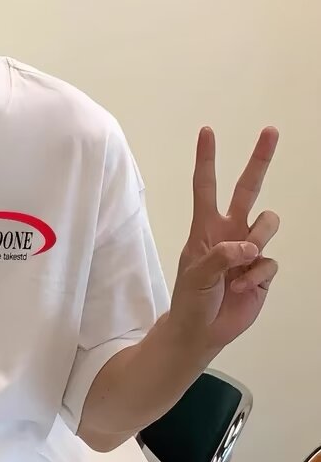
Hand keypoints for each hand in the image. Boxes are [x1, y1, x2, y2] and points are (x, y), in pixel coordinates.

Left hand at [169, 127, 279, 357]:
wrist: (202, 330)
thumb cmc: (191, 298)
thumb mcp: (196, 276)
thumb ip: (220, 257)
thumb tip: (248, 247)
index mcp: (206, 227)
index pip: (206, 186)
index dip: (207, 159)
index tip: (208, 132)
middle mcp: (230, 231)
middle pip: (248, 189)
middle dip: (259, 160)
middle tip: (270, 130)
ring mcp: (249, 249)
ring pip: (268, 224)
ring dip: (258, 241)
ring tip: (239, 269)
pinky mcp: (263, 270)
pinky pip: (270, 262)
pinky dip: (257, 277)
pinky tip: (242, 289)